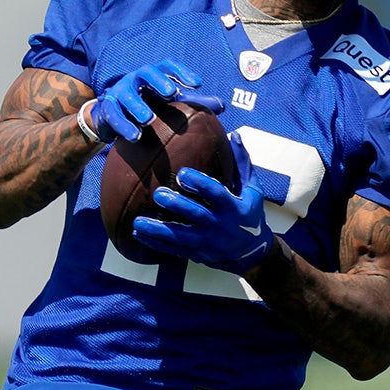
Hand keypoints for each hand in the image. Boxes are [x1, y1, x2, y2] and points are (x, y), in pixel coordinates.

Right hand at [85, 60, 222, 142]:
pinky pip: (114, 115)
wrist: (112, 114)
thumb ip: (193, 103)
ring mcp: (120, 91)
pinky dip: (124, 125)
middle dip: (158, 81)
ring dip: (138, 106)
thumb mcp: (169, 102)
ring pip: (128, 95)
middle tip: (171, 92)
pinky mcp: (107, 107)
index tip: (198, 83)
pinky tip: (135, 137)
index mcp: (153, 75)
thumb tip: (222, 105)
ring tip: (148, 119)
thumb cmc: (148, 103)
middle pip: (147, 72)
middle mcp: (136, 78)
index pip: (168, 66)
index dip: (182, 72)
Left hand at [132, 132, 273, 274]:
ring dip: (158, 230)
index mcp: (233, 207)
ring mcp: (207, 242)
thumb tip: (235, 135)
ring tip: (138, 222)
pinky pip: (173, 250)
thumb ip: (242, 164)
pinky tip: (137, 234)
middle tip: (158, 194)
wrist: (251, 252)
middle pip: (196, 215)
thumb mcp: (252, 190)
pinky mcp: (197, 254)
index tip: (182, 173)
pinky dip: (155, 243)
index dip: (200, 184)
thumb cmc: (249, 214)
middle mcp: (220, 225)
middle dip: (177, 205)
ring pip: (180, 237)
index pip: (216, 194)